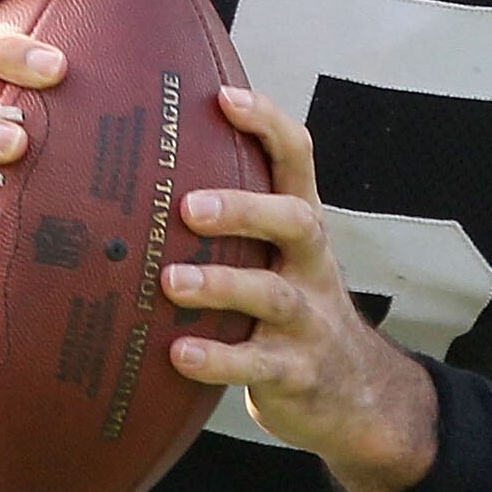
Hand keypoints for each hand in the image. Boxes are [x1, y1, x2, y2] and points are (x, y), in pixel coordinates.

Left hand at [160, 86, 436, 491]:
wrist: (356, 394)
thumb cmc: (287, 309)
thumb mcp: (276, 257)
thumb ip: (232, 221)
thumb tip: (136, 173)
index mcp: (302, 227)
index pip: (297, 159)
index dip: (267, 123)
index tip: (223, 97)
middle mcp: (311, 266)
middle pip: (295, 221)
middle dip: (245, 209)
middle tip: (187, 208)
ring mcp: (309, 321)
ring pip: (273, 295)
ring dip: (222, 285)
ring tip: (171, 282)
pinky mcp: (296, 374)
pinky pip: (258, 365)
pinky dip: (217, 359)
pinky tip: (177, 353)